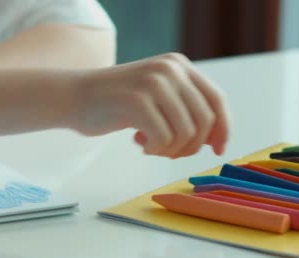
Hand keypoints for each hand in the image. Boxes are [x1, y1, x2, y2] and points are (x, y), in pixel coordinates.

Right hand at [69, 53, 229, 157]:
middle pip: (204, 121)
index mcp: (178, 65)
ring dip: (170, 150)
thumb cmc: (116, 103)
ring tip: (150, 145)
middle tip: (168, 152)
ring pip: (186, 133)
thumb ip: (185, 110)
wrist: (75, 97)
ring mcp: (153, 83)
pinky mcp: (137, 101)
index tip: (218, 150)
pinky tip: (139, 142)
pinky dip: (154, 149)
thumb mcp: (157, 97)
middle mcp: (170, 69)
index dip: (222, 128)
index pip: (216, 100)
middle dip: (190, 146)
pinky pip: (164, 139)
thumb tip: (216, 140)